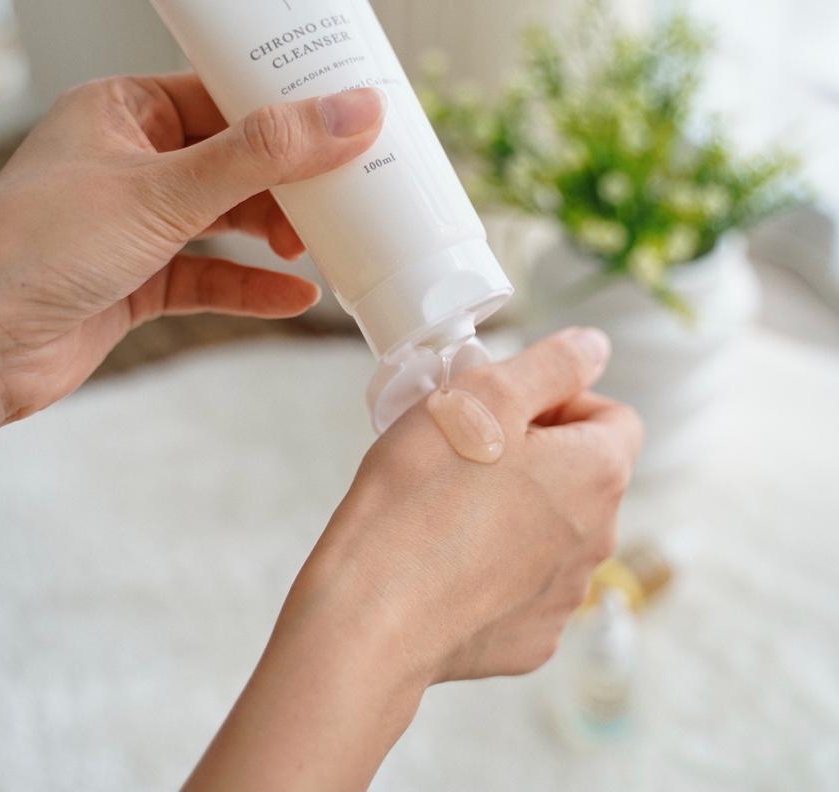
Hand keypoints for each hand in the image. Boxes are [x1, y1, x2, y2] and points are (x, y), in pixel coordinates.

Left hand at [0, 74, 383, 437]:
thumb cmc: (39, 248)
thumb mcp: (165, 190)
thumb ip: (263, 154)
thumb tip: (351, 113)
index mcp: (122, 110)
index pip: (223, 91)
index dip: (287, 103)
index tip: (351, 114)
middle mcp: (130, 160)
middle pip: (234, 157)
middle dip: (288, 179)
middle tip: (343, 190)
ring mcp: (135, 222)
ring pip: (225, 217)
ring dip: (273, 232)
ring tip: (318, 244)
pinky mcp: (138, 278)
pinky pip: (210, 276)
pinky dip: (251, 285)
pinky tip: (295, 296)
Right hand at [185, 329, 640, 791]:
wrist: (371, 612)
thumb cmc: (419, 496)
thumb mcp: (483, 397)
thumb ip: (552, 364)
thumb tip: (595, 347)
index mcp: (597, 474)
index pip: (613, 416)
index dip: (560, 399)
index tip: (505, 409)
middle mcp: (598, 540)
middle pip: (581, 473)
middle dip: (533, 453)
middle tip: (465, 449)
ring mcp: (565, 597)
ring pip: (551, 528)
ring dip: (516, 507)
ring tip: (448, 503)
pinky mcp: (529, 638)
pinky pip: (523, 584)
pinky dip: (494, 566)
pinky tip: (446, 559)